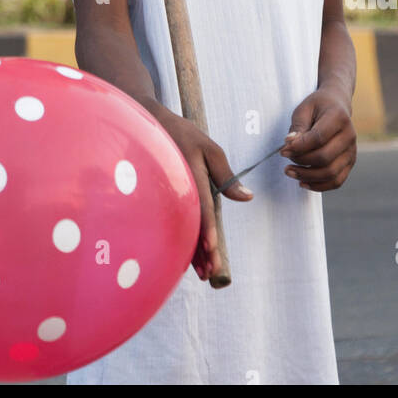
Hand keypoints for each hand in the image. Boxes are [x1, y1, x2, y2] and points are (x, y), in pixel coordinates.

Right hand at [150, 104, 252, 282]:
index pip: (200, 206)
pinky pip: (176, 223)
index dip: (206, 227)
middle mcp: (177, 189)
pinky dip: (184, 241)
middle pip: (190, 225)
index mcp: (189, 175)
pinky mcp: (165, 199)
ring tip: (205, 273)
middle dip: (201, 251)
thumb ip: (226, 175)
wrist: (150, 125)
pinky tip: (192, 257)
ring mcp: (168, 196)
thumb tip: (247, 197)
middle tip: (212, 272)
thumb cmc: (183, 135)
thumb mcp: (210, 149)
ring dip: (192, 252)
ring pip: (181, 228)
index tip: (212, 247)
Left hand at [280, 88, 356, 191]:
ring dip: (307, 176)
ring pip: (330, 173)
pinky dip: (319, 186)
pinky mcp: (350, 163)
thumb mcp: (304, 109)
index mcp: (339, 117)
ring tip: (289, 171)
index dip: (299, 147)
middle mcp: (349, 136)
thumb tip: (290, 145)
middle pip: (324, 157)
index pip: (318, 138)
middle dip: (301, 161)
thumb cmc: (318, 107)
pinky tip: (303, 182)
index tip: (283, 150)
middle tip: (285, 157)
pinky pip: (336, 181)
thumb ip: (298, 127)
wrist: (337, 105)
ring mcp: (352, 151)